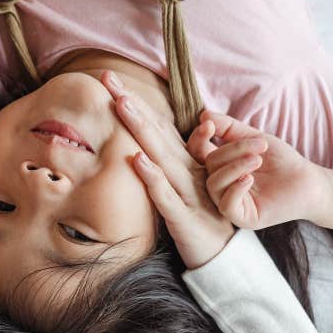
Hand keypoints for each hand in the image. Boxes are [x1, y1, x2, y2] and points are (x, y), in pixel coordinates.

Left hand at [102, 72, 234, 268]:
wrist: (225, 255)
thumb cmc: (201, 217)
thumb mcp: (186, 186)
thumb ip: (171, 162)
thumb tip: (145, 143)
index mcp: (184, 162)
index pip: (155, 125)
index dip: (134, 101)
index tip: (108, 78)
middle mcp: (185, 169)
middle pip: (155, 131)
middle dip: (131, 103)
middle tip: (107, 77)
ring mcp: (186, 190)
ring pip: (161, 155)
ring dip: (142, 129)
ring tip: (122, 105)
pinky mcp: (183, 216)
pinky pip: (165, 195)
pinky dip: (152, 176)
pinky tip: (137, 159)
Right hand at [185, 111, 327, 230]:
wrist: (308, 181)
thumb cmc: (282, 161)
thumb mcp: (254, 138)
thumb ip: (229, 128)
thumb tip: (204, 114)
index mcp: (220, 166)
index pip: (197, 153)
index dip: (198, 139)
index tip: (210, 125)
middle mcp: (220, 185)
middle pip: (209, 164)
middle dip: (233, 151)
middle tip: (260, 145)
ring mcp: (229, 202)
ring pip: (214, 184)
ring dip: (235, 167)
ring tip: (258, 160)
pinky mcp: (242, 218)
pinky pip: (226, 205)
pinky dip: (235, 189)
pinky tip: (250, 179)